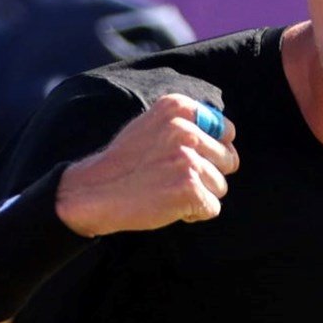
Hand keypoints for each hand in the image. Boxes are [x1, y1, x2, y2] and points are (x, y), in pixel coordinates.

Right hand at [57, 94, 238, 235]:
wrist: (94, 192)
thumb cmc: (126, 162)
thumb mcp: (153, 125)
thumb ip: (189, 124)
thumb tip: (227, 134)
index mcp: (179, 108)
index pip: (227, 131)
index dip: (212, 152)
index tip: (188, 159)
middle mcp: (186, 129)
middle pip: (228, 160)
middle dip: (207, 175)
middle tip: (174, 178)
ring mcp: (188, 159)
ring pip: (221, 186)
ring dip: (199, 195)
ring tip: (168, 191)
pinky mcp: (189, 187)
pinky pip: (212, 208)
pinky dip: (194, 214)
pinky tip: (169, 206)